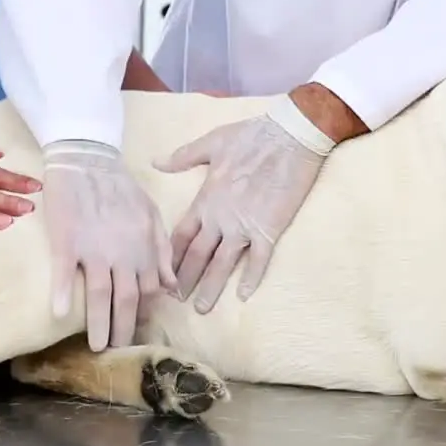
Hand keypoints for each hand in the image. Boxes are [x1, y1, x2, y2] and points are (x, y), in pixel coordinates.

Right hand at [42, 140, 176, 350]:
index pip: (148, 292)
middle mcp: (122, 254)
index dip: (145, 316)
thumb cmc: (121, 188)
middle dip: (125, 330)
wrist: (88, 160)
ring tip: (96, 347)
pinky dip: (62, 294)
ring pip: (98, 295)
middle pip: (126, 300)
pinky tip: (60, 315)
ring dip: (99, 324)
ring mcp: (93, 249)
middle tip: (120, 353)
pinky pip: (63, 273)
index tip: (139, 334)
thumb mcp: (152, 216)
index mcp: (144, 249)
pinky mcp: (67, 241)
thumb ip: (163, 251)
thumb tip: (172, 287)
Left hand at [154, 93, 337, 311]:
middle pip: (198, 256)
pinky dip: (252, 278)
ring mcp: (245, 226)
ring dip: (212, 287)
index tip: (162, 273)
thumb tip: (156, 161)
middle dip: (186, 280)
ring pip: (223, 264)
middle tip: (176, 301)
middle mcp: (221, 218)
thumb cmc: (250, 137)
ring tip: (202, 308)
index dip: (170, 257)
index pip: (181, 236)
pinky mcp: (270, 229)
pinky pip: (259, 260)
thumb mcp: (211, 143)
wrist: (289, 137)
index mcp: (205, 200)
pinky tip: (245, 296)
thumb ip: (182, 157)